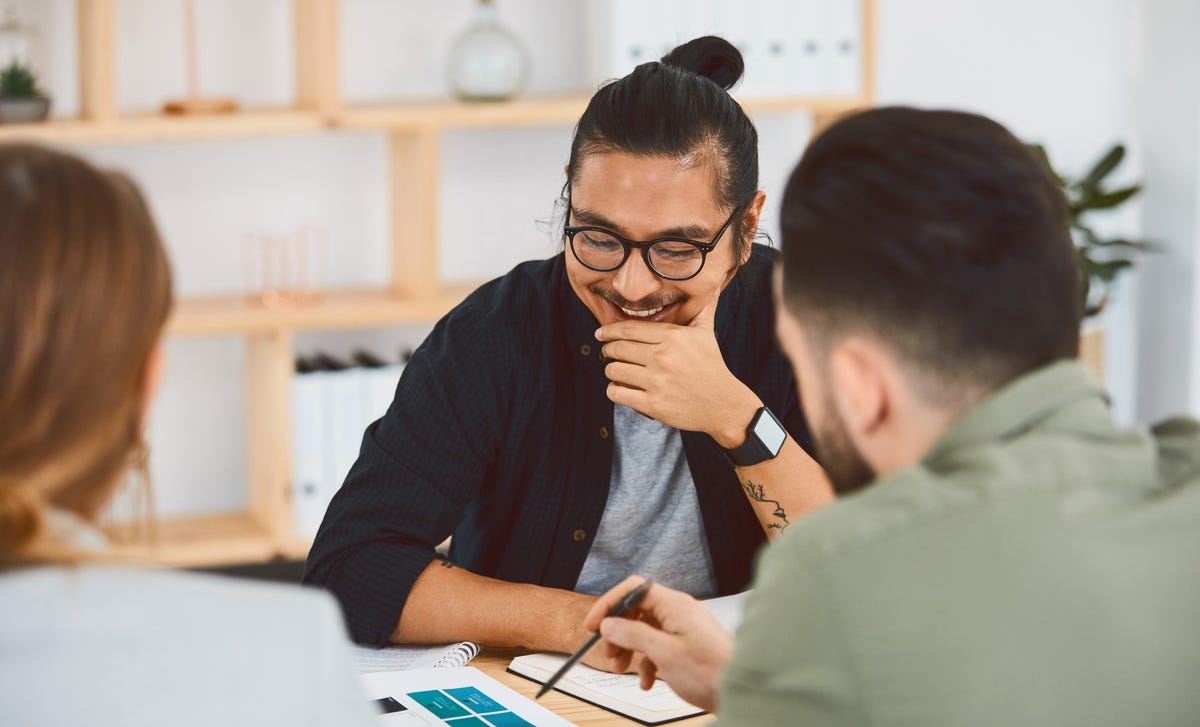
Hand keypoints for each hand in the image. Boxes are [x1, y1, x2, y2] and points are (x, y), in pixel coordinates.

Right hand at [582, 577, 733, 711]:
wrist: (742, 691)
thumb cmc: (712, 672)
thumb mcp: (664, 653)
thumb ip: (634, 634)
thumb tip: (610, 623)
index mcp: (674, 605)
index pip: (633, 589)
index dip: (609, 603)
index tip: (593, 624)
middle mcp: (679, 611)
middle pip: (636, 610)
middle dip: (618, 631)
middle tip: (608, 652)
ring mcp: (683, 627)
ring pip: (645, 630)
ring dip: (629, 649)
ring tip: (622, 668)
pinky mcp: (687, 644)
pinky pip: (658, 646)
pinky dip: (647, 662)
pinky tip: (647, 681)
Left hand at [596, 291, 760, 444]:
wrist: (723, 404)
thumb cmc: (712, 366)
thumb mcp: (706, 334)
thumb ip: (703, 308)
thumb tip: (712, 285)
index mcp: (673, 337)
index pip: (629, 329)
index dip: (609, 330)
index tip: (600, 333)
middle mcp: (663, 357)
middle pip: (618, 348)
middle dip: (607, 349)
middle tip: (606, 352)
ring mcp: (657, 381)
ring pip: (614, 371)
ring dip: (610, 370)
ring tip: (615, 370)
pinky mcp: (653, 404)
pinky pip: (618, 393)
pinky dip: (614, 390)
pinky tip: (620, 388)